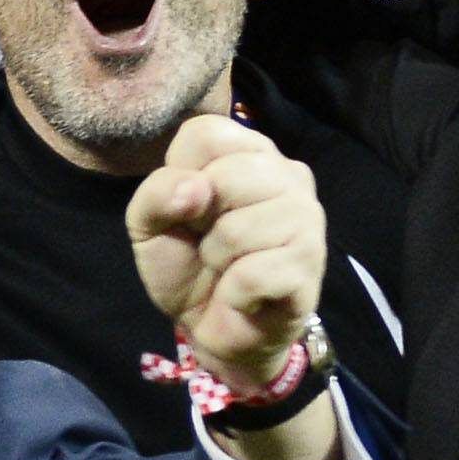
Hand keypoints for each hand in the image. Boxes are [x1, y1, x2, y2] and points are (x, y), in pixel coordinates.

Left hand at [128, 114, 324, 388]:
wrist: (212, 327)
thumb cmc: (187, 265)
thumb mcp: (148, 226)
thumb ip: (155, 194)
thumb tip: (194, 188)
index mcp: (247, 153)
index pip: (205, 133)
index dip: (178, 178)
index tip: (188, 209)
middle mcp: (287, 174)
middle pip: (226, 176)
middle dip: (199, 223)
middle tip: (210, 243)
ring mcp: (306, 216)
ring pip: (238, 229)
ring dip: (217, 258)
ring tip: (229, 266)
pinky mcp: (310, 260)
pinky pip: (253, 273)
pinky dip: (234, 292)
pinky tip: (245, 292)